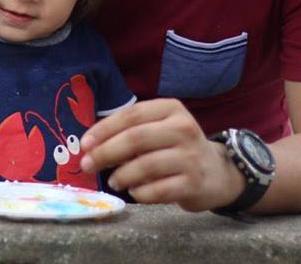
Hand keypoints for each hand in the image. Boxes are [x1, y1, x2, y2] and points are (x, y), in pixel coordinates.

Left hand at [79, 99, 243, 209]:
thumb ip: (129, 131)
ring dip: (121, 175)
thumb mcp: (158, 129)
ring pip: (145, 165)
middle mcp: (183, 128)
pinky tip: (134, 192)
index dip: (104, 129)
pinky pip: (158, 190)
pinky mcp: (194, 183)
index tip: (84, 144)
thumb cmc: (176, 148)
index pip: (131, 115)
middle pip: (136, 138)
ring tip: (113, 180)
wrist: (216, 172)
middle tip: (88, 165)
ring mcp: (191, 156)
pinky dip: (140, 193)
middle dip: (105, 153)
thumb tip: (90, 146)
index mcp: (171, 109)